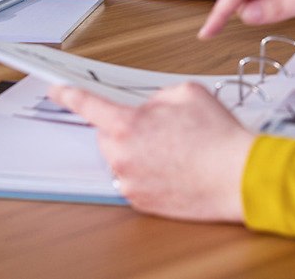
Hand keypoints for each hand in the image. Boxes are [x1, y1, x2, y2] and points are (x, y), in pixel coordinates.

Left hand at [49, 83, 251, 221]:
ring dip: (138, 152)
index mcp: (128, 125)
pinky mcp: (141, 202)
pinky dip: (148, 173)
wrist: (237, 176)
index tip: (57, 91)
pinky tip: (175, 169)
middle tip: (158, 128)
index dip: (69, 95)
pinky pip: (135, 180)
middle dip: (125, 128)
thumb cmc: (217, 135)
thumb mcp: (187, 92)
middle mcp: (122, 156)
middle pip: (107, 136)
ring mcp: (130, 182)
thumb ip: (157, 96)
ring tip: (174, 151)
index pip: (88, 105)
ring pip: (121, 159)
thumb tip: (149, 108)